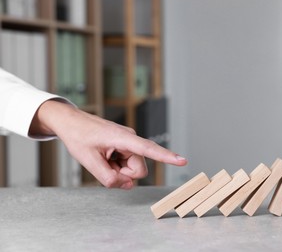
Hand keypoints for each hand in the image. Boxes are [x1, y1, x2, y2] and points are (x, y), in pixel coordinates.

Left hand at [29, 100, 186, 188]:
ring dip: (118, 170)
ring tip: (102, 159)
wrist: (71, 122)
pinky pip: (127, 164)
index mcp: (124, 138)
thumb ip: (108, 178)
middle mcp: (131, 140)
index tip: (182, 161)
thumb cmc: (79, 136)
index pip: (149, 149)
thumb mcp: (89, 161)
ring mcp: (129, 143)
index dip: (166, 157)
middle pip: (138, 169)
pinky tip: (105, 157)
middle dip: (123, 174)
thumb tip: (127, 186)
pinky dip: (116, 166)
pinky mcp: (125, 146)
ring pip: (132, 168)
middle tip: (104, 166)